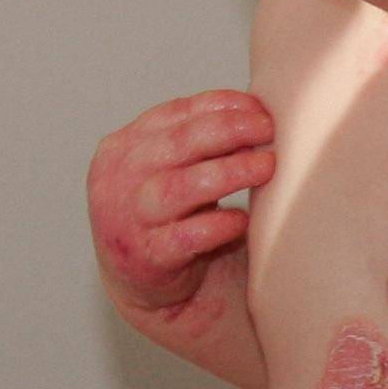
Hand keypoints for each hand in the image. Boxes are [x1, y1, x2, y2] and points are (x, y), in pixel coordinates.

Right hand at [87, 89, 273, 331]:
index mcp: (124, 147)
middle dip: (230, 130)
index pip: (174, 113)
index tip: (259, 107)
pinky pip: (189, 236)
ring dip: (231, 172)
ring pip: (182, 187)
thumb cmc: (168, 214)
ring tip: (266, 166)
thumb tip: (258, 112)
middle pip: (179, 143)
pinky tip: (243, 219)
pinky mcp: (147, 258)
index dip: (221, 105)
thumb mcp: (170, 168)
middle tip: (267, 130)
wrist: (143, 283)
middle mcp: (119, 180)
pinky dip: (221, 224)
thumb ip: (198, 140)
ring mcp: (129, 220)